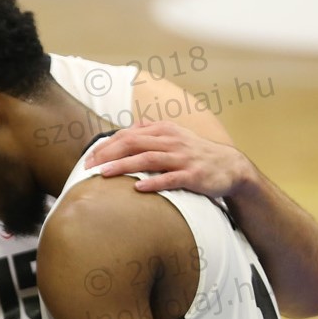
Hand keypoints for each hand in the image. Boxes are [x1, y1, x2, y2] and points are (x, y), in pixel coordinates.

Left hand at [86, 121, 252, 196]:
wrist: (229, 167)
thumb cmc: (195, 155)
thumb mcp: (173, 138)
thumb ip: (150, 135)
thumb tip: (123, 135)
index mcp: (164, 130)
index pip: (129, 134)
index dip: (107, 145)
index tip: (89, 157)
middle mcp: (172, 140)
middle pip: (134, 143)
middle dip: (108, 154)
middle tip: (88, 166)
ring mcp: (183, 158)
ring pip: (148, 159)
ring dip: (124, 166)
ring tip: (105, 174)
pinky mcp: (193, 175)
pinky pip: (171, 178)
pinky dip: (154, 182)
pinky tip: (138, 188)